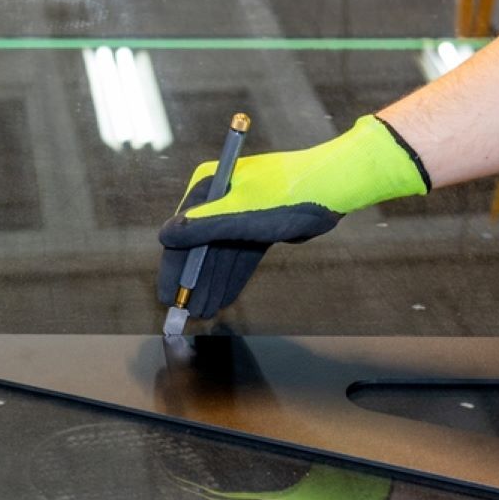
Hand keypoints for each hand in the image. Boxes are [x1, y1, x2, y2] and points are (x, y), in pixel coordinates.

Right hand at [156, 115, 428, 317]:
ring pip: (221, 254)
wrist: (334, 186)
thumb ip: (202, 228)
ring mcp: (239, 212)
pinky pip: (240, 255)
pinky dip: (232, 276)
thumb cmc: (286, 196)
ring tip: (206, 312)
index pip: (182, 232)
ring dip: (213, 283)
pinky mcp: (259, 225)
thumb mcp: (240, 215)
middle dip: (195, 281)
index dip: (175, 267)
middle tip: (190, 313)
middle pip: (201, 246)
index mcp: (209, 186)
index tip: (168, 297)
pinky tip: (224, 299)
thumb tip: (164, 237)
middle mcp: (219, 198)